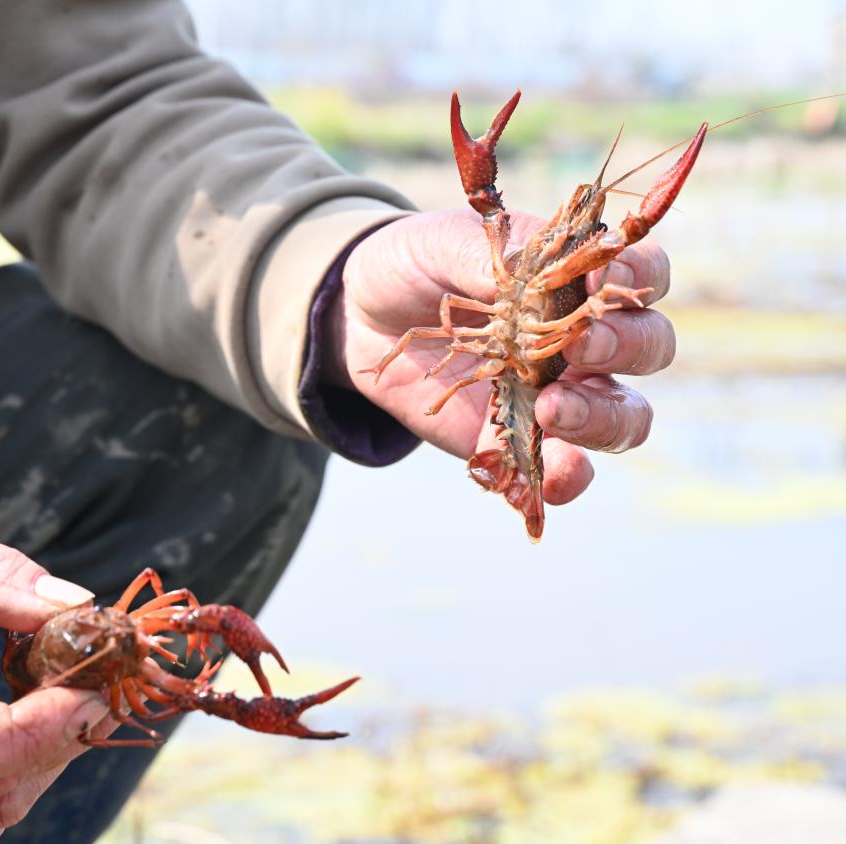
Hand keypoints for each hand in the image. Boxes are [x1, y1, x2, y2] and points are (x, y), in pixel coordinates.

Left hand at [327, 209, 674, 504]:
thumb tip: (513, 275)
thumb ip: (483, 254)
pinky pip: (560, 469)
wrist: (364, 316)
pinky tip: (547, 480)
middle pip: (648, 347)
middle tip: (580, 349)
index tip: (602, 284)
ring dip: (602, 418)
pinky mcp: (520, 439)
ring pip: (623, 417)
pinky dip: (562, 477)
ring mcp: (559, 392)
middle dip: (625, 349)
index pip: (642, 271)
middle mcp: (586, 336)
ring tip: (553, 411)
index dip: (635, 277)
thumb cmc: (419, 265)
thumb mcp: (441, 242)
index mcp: (579, 274)